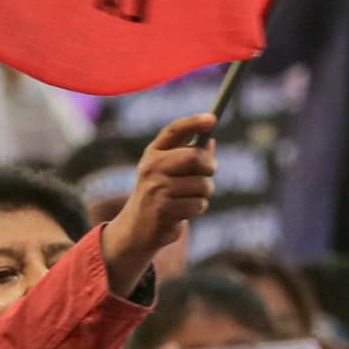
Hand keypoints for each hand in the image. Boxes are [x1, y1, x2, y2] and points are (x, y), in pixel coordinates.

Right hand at [96, 112, 214, 291]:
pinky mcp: (163, 209)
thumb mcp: (168, 171)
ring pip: (202, 184)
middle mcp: (152, 167)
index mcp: (153, 153)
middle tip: (209, 172)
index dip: (194, 122)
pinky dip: (197, 208)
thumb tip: (211, 141)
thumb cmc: (157, 195)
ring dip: (204, 193)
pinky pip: (198, 204)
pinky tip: (182, 212)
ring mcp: (156, 188)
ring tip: (189, 198)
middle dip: (210, 166)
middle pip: (195, 157)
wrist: (135, 229)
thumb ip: (188, 155)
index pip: (174, 130)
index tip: (213, 118)